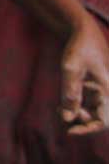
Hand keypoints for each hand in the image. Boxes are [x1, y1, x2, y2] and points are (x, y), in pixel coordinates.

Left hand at [60, 16, 108, 134]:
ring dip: (78, 115)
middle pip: (99, 119)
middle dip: (80, 121)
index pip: (104, 121)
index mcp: (108, 89)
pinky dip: (77, 107)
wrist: (83, 32)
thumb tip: (67, 118)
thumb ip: (70, 93)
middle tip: (60, 112)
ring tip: (59, 109)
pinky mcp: (96, 88)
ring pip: (93, 113)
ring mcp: (103, 91)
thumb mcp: (70, 68)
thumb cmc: (79, 47)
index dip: (88, 129)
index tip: (69, 131)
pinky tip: (63, 105)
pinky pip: (89, 105)